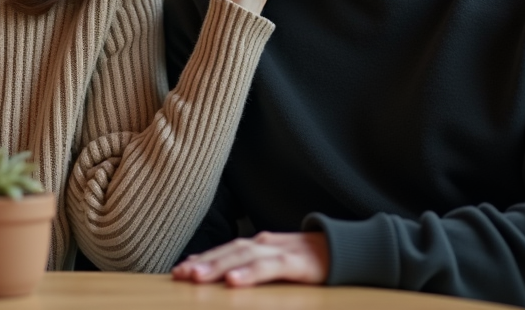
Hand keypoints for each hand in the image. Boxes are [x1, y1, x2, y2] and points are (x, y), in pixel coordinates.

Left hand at [171, 232, 329, 286]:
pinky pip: (270, 267)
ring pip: (243, 256)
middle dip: (202, 262)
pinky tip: (234, 280)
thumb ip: (249, 264)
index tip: (178, 270)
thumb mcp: (275, 262)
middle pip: (228, 251)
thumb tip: (218, 273)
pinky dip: (250, 273)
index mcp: (257, 243)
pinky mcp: (297, 262)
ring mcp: (280, 250)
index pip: (223, 250)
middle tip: (180, 274)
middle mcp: (264, 243)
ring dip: (218, 266)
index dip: (201, 259)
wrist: (346, 250)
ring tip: (197, 277)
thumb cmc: (307, 260)